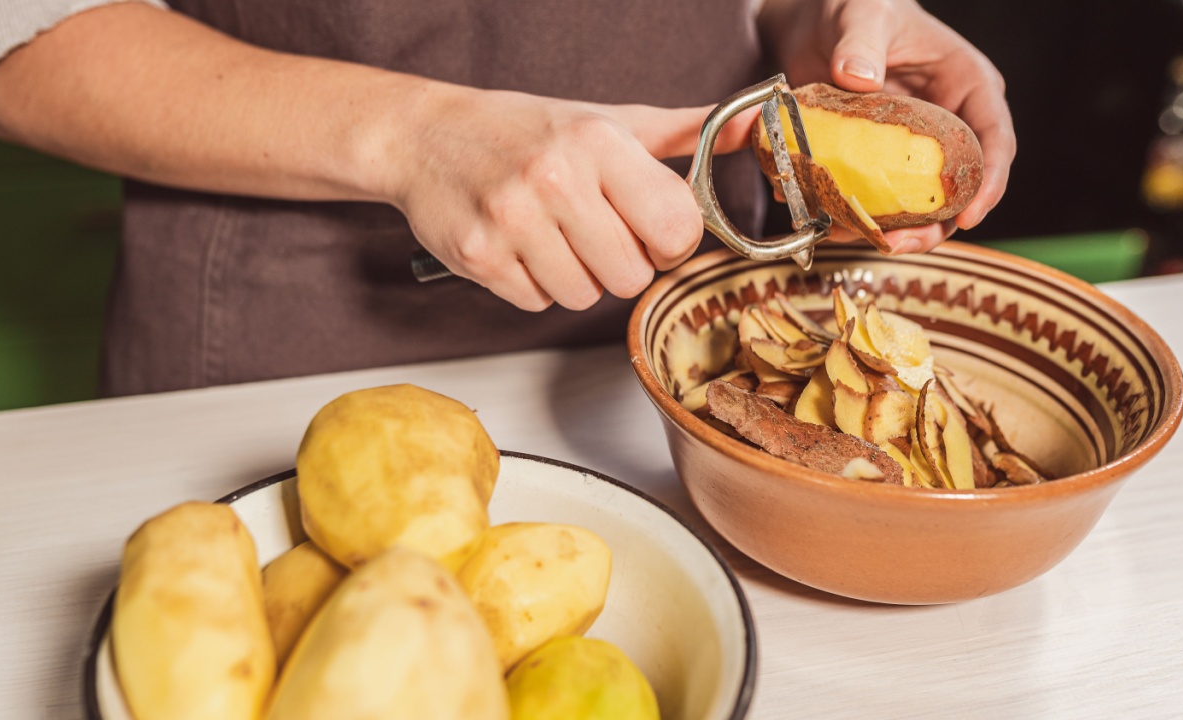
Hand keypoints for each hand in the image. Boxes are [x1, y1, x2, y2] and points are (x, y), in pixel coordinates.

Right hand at [388, 85, 755, 310]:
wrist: (426, 136)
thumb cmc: (526, 131)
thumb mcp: (609, 121)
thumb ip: (686, 134)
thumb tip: (757, 125)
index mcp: (598, 142)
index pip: (676, 229)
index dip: (669, 240)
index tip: (648, 227)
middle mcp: (555, 178)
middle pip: (631, 276)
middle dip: (619, 263)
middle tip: (592, 232)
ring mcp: (512, 220)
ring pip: (584, 297)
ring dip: (575, 277)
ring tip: (551, 236)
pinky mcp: (479, 256)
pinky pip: (537, 304)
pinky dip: (534, 286)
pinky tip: (520, 247)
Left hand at [761, 0, 1015, 253]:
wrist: (811, 23)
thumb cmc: (853, 6)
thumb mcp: (861, 13)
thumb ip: (862, 42)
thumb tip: (860, 77)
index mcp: (967, 86)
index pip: (994, 140)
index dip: (989, 183)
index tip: (971, 217)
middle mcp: (947, 126)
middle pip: (957, 190)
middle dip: (932, 226)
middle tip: (898, 244)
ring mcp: (909, 152)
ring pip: (915, 208)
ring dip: (887, 232)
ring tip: (853, 238)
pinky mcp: (873, 165)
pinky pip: (870, 201)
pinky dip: (849, 216)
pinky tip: (825, 222)